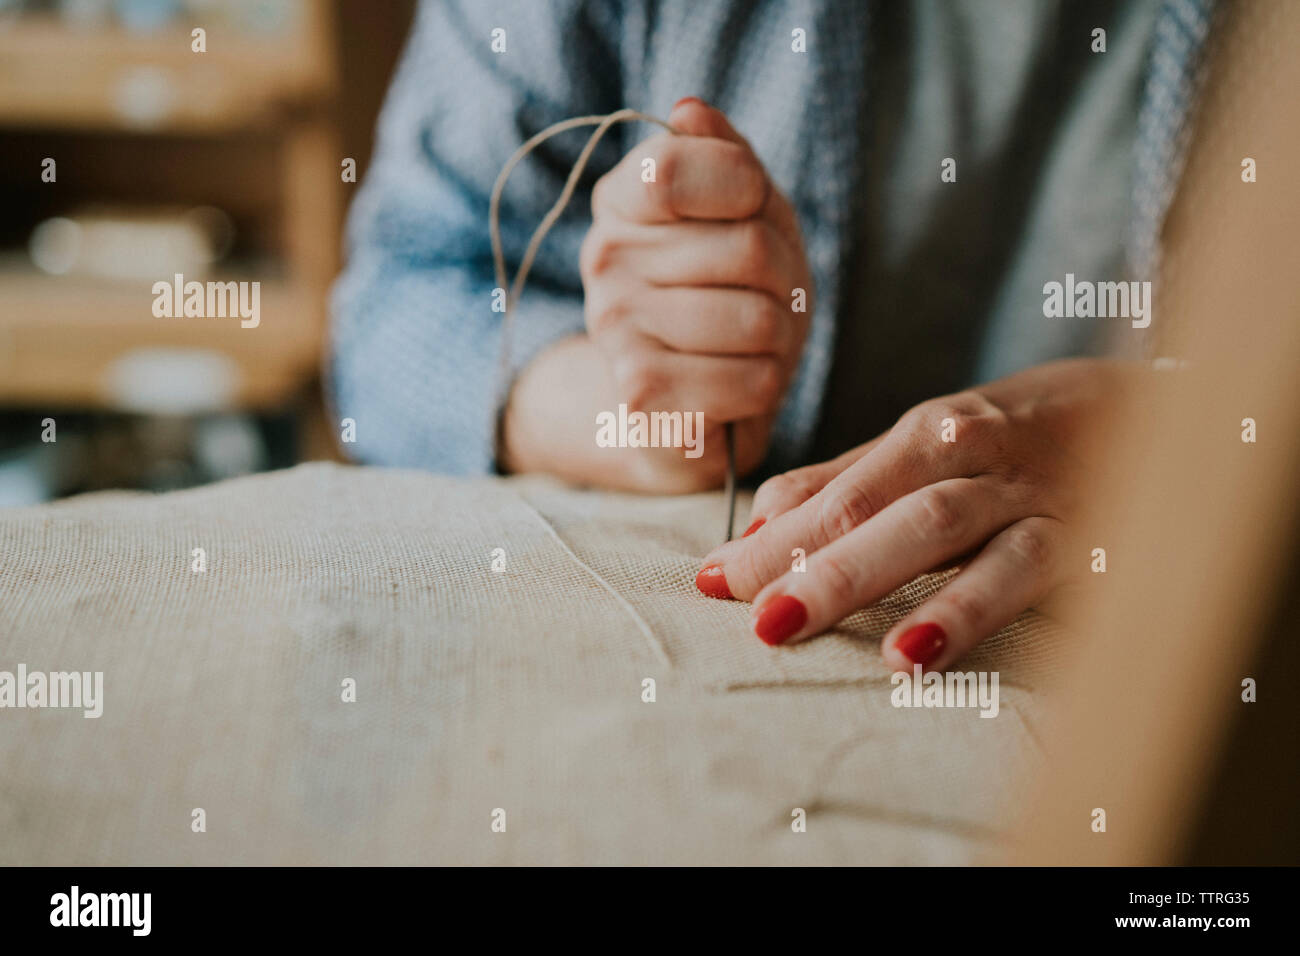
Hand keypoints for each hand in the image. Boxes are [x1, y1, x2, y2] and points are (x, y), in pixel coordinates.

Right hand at [576, 97, 812, 489]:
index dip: (744, 186)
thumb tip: (689, 111)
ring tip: (752, 342)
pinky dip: (765, 385)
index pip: (674, 169)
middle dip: (784, 278)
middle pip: (749, 249)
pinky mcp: (640, 397)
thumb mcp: (744, 212)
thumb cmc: (730, 291)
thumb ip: (724, 155)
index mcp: (621, 201)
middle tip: (764, 296)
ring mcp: (615, 331)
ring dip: (780, 337)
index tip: (751, 209)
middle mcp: (604, 260)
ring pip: (757, 320)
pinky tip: (735, 385)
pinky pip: (753, 380)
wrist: (692, 400)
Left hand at [695, 359, 1142, 669]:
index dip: (766, 532)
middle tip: (734, 603)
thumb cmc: (1025, 436)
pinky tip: (915, 655)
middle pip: (867, 504)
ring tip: (788, 620)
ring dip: (855, 575)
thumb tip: (758, 521)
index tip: (709, 578)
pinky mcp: (1079, 539)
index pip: (832, 487)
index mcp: (926, 434)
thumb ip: (850, 482)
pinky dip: (962, 612)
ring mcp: (1024, 496)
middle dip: (792, 554)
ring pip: (929, 528)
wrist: (1160, 408)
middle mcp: (968, 455)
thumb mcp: (938, 445)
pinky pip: (1016, 575)